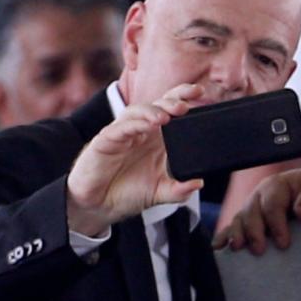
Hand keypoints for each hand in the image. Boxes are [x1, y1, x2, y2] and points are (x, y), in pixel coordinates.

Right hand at [67, 84, 204, 235]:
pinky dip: (134, 124)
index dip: (183, 98)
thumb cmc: (127, 193)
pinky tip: (147, 126)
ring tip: (166, 117)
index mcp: (155, 138)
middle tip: (185, 105)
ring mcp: (122, 134)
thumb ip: (179, 190)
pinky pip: (119, 128)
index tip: (200, 93)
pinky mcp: (105, 141)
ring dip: (152, 111)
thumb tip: (198, 182)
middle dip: (171, 100)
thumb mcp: (159, 193)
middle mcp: (140, 131)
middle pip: (156, 104)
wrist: (99, 206)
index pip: (170, 110)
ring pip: (137, 112)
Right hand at [212, 169, 300, 253]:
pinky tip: (218, 246)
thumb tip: (300, 212)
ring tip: (238, 248)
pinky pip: (231, 228)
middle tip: (259, 249)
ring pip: (239, 219)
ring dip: (237, 234)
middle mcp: (260, 195)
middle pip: (251, 211)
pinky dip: (224, 236)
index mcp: (278, 184)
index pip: (272, 204)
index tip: (284, 243)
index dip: (276, 224)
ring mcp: (251, 209)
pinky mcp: (246, 223)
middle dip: (254, 231)